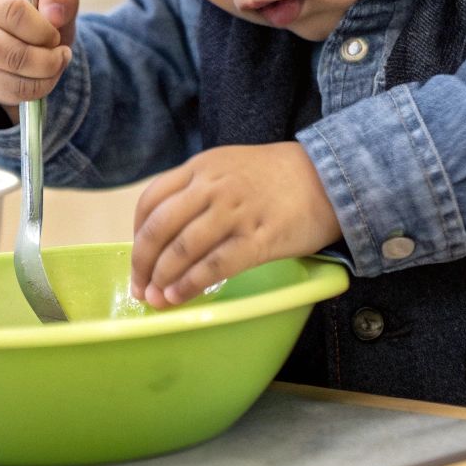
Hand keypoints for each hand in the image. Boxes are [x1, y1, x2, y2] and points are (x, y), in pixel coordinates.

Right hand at [0, 0, 78, 115]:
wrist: (34, 45)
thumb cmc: (43, 20)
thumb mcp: (58, 5)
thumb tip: (55, 11)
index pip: (14, 12)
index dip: (42, 29)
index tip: (55, 34)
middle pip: (9, 51)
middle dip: (46, 59)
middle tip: (63, 54)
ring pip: (11, 74)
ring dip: (45, 74)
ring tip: (57, 64)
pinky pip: (14, 91)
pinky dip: (38, 88)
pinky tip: (46, 77)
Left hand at [130, 142, 341, 307]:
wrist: (329, 176)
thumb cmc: (277, 177)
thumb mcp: (229, 166)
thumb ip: (198, 189)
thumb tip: (168, 231)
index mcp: (201, 167)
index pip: (150, 201)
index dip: (136, 235)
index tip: (138, 257)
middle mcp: (212, 186)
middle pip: (158, 228)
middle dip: (142, 263)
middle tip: (140, 287)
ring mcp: (236, 212)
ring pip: (182, 248)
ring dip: (163, 279)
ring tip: (157, 299)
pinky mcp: (260, 238)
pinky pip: (215, 265)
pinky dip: (191, 285)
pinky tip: (181, 297)